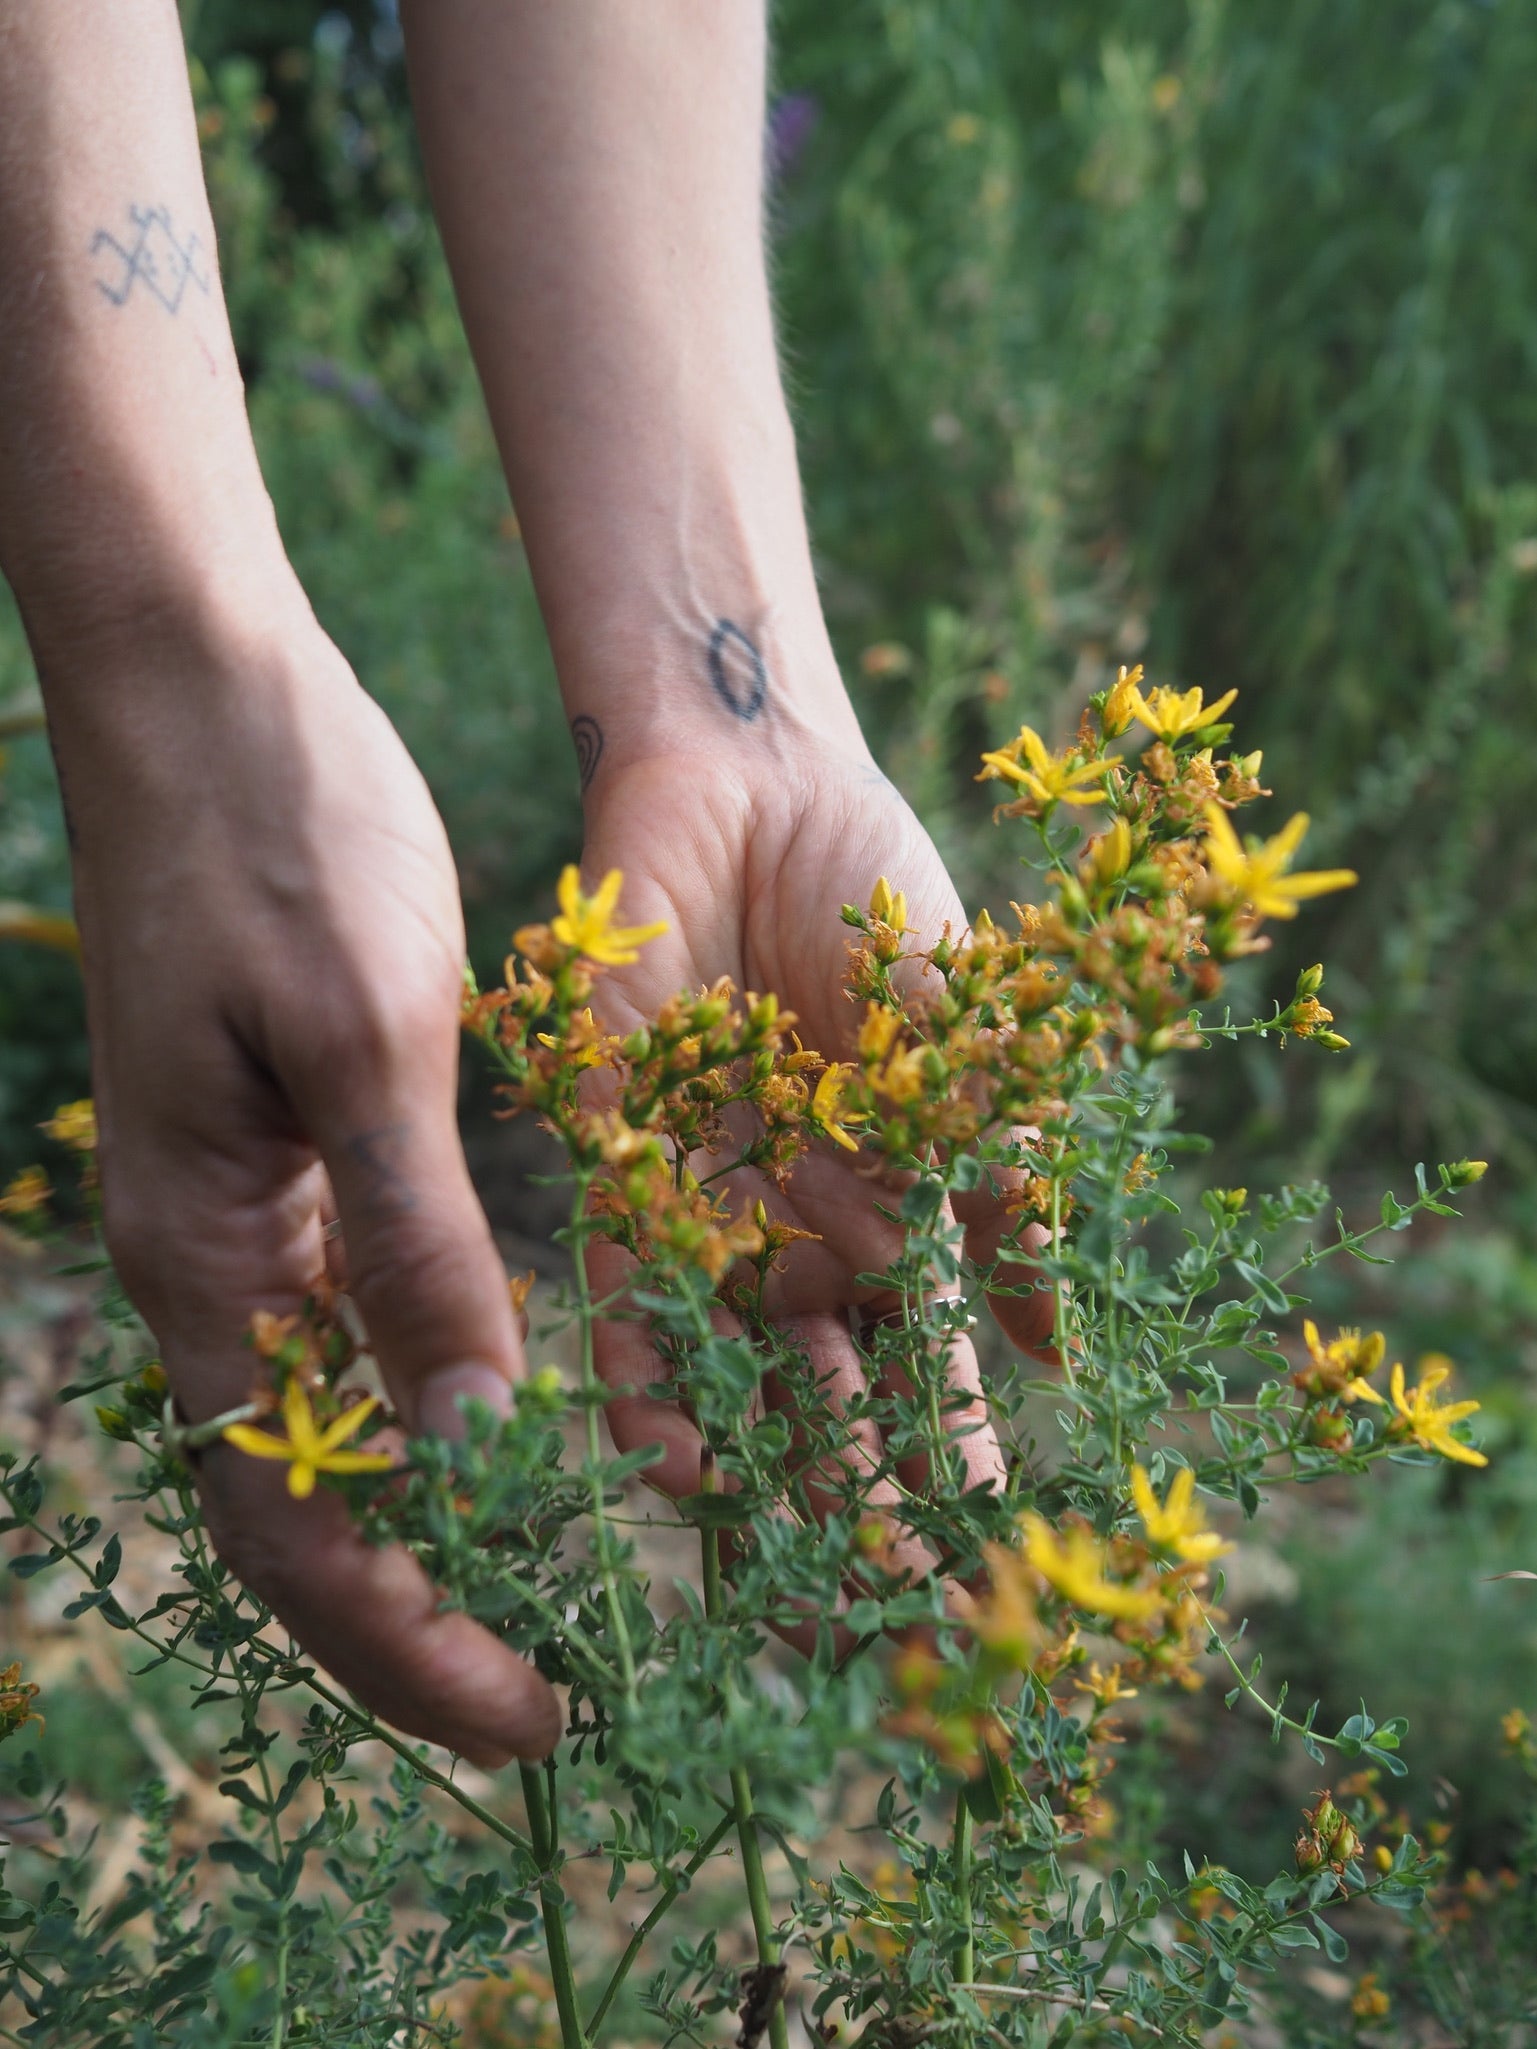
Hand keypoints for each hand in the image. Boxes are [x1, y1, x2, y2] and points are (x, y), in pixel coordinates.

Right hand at [57, 600, 559, 1766]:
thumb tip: (465, 1447)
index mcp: (207, 1252)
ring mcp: (246, 1204)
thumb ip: (413, 1245)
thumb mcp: (367, 1040)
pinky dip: (441, 1383)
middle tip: (567, 1689)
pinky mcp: (293, 1142)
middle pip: (310, 1497)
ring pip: (338, 1413)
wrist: (205, 683)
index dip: (410, 1639)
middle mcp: (214, 1257)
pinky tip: (528, 1414)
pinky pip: (359, 1310)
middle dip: (430, 1606)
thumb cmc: (277, 833)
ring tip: (571, 1586)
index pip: (295, 1521)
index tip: (537, 1719)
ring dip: (443, 1511)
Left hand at [575, 728, 1055, 1533]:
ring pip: (736, 1384)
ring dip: (762, 1483)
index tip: (989, 1581)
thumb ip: (1011, 1203)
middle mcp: (801, 1240)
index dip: (955, 1476)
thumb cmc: (885, 911)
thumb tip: (1058, 1358)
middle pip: (831, 1410)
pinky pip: (627, 1304)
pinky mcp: (620, 1173)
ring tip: (780, 1586)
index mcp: (896, 1219)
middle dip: (856, 1519)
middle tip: (879, 1632)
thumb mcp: (978, 1061)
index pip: (931, 1379)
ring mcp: (713, 1216)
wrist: (753, 789)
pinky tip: (677, 1468)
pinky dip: (651, 1383)